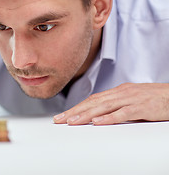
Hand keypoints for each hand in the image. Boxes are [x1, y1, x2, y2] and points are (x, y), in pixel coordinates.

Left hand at [53, 83, 168, 124]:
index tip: (63, 115)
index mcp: (118, 91)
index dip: (76, 107)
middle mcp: (121, 93)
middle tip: (60, 120)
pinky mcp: (141, 107)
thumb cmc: (154, 98)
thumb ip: (115, 104)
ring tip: (72, 121)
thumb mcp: (131, 99)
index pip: (92, 99)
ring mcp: (131, 99)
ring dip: (86, 115)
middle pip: (93, 102)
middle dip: (75, 111)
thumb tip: (99, 113)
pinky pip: (123, 113)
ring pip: (104, 107)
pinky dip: (109, 118)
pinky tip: (97, 123)